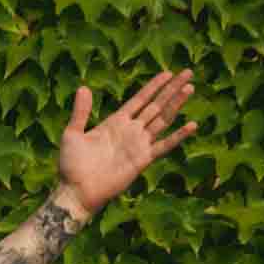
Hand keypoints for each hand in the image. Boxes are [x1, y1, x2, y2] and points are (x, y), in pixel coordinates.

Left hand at [55, 70, 198, 218]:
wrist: (76, 191)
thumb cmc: (70, 165)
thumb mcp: (72, 134)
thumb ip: (80, 112)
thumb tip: (83, 87)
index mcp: (115, 122)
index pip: (140, 99)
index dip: (154, 86)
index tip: (168, 72)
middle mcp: (131, 131)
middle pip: (156, 105)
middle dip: (171, 89)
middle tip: (188, 73)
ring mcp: (138, 145)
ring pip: (163, 120)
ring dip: (176, 105)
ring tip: (189, 88)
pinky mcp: (143, 160)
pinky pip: (164, 146)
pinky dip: (178, 136)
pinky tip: (192, 125)